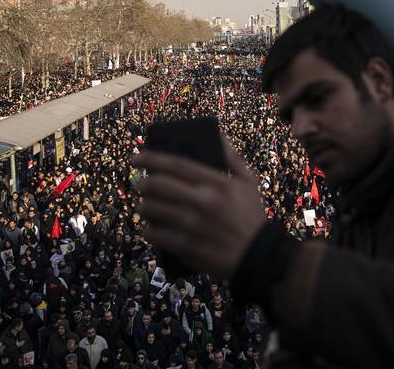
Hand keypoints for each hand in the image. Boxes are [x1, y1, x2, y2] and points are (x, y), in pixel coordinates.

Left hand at [135, 138, 264, 278]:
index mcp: (216, 183)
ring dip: (144, 206)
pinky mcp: (185, 246)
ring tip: (148, 206)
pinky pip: (154, 234)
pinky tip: (153, 228)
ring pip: (151, 209)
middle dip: (143, 183)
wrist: (257, 256)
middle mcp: (202, 201)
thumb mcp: (249, 182)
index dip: (151, 158)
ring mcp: (192, 225)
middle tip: (143, 185)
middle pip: (157, 184)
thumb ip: (233, 158)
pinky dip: (149, 229)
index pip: (175, 164)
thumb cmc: (251, 216)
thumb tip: (218, 136)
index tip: (136, 157)